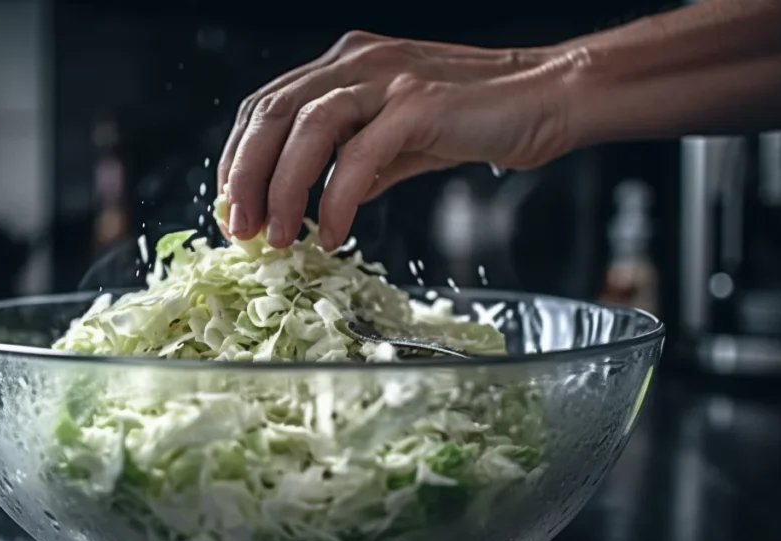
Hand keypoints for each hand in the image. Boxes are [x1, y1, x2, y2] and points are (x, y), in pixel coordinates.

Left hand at [216, 31, 577, 249]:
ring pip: (306, 128)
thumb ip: (358, 163)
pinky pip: (360, 156)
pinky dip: (338, 200)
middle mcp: (357, 62)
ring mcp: (388, 78)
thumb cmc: (478, 118)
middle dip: (245, 176)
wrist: (549, 98)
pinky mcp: (418, 104)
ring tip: (277, 238)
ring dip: (282, 189)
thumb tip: (321, 204)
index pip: (267, 105)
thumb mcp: (401, 140)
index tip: (231, 204)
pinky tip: (332, 234)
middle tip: (239, 228)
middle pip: (272, 113)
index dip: (238, 155)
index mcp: (346, 65)